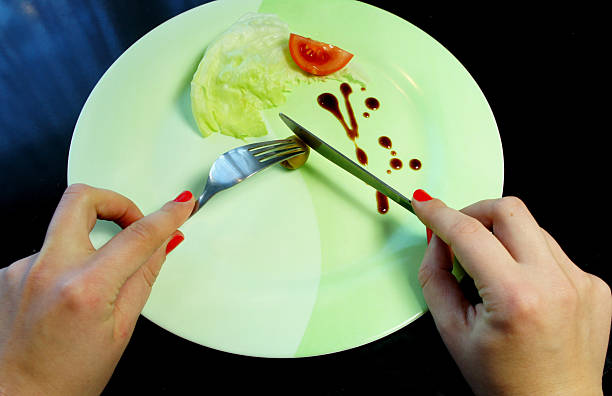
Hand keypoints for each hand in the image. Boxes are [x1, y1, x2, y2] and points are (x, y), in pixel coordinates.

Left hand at [0, 184, 194, 394]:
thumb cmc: (66, 379)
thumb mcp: (121, 329)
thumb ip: (143, 276)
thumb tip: (163, 244)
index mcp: (83, 289)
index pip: (136, 236)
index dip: (166, 216)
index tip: (180, 206)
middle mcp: (46, 270)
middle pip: (82, 199)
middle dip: (115, 201)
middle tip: (131, 219)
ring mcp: (21, 269)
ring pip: (65, 229)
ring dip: (90, 241)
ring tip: (99, 277)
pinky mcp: (8, 273)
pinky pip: (47, 252)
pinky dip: (67, 264)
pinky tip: (69, 295)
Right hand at [412, 190, 610, 395]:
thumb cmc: (505, 381)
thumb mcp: (452, 330)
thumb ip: (435, 277)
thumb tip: (436, 240)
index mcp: (516, 298)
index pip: (469, 234)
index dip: (439, 214)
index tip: (426, 205)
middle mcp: (555, 283)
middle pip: (509, 210)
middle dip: (475, 212)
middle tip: (459, 232)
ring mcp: (581, 282)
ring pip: (531, 228)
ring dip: (503, 238)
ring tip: (492, 271)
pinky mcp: (594, 285)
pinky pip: (552, 251)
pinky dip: (528, 258)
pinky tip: (521, 288)